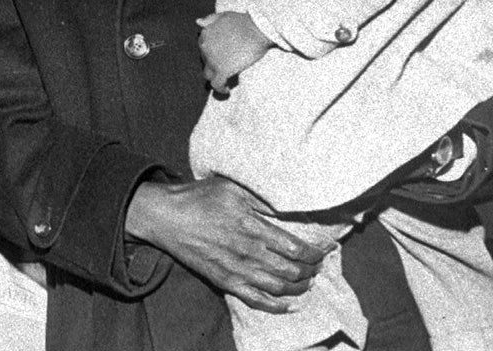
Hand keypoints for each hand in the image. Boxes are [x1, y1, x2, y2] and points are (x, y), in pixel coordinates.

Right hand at [125, 176, 328, 312]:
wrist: (167, 217)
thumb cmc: (198, 197)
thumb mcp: (231, 187)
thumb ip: (260, 197)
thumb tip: (288, 205)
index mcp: (252, 226)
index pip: (296, 247)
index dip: (315, 251)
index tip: (326, 249)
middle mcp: (248, 251)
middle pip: (292, 270)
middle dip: (311, 269)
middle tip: (317, 264)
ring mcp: (237, 270)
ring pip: (279, 287)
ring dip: (299, 286)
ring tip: (307, 280)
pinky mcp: (225, 282)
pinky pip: (257, 300)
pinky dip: (277, 306)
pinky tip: (288, 304)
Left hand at [198, 11, 272, 94]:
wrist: (256, 29)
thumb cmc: (243, 21)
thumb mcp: (223, 16)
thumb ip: (209, 19)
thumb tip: (198, 22)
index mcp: (205, 35)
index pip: (203, 48)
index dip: (212, 52)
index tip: (222, 55)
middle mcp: (205, 48)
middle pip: (205, 61)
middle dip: (214, 64)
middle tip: (227, 65)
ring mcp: (212, 60)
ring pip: (208, 75)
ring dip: (215, 77)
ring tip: (225, 79)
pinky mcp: (222, 70)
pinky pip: (217, 85)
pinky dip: (221, 89)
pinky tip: (227, 90)